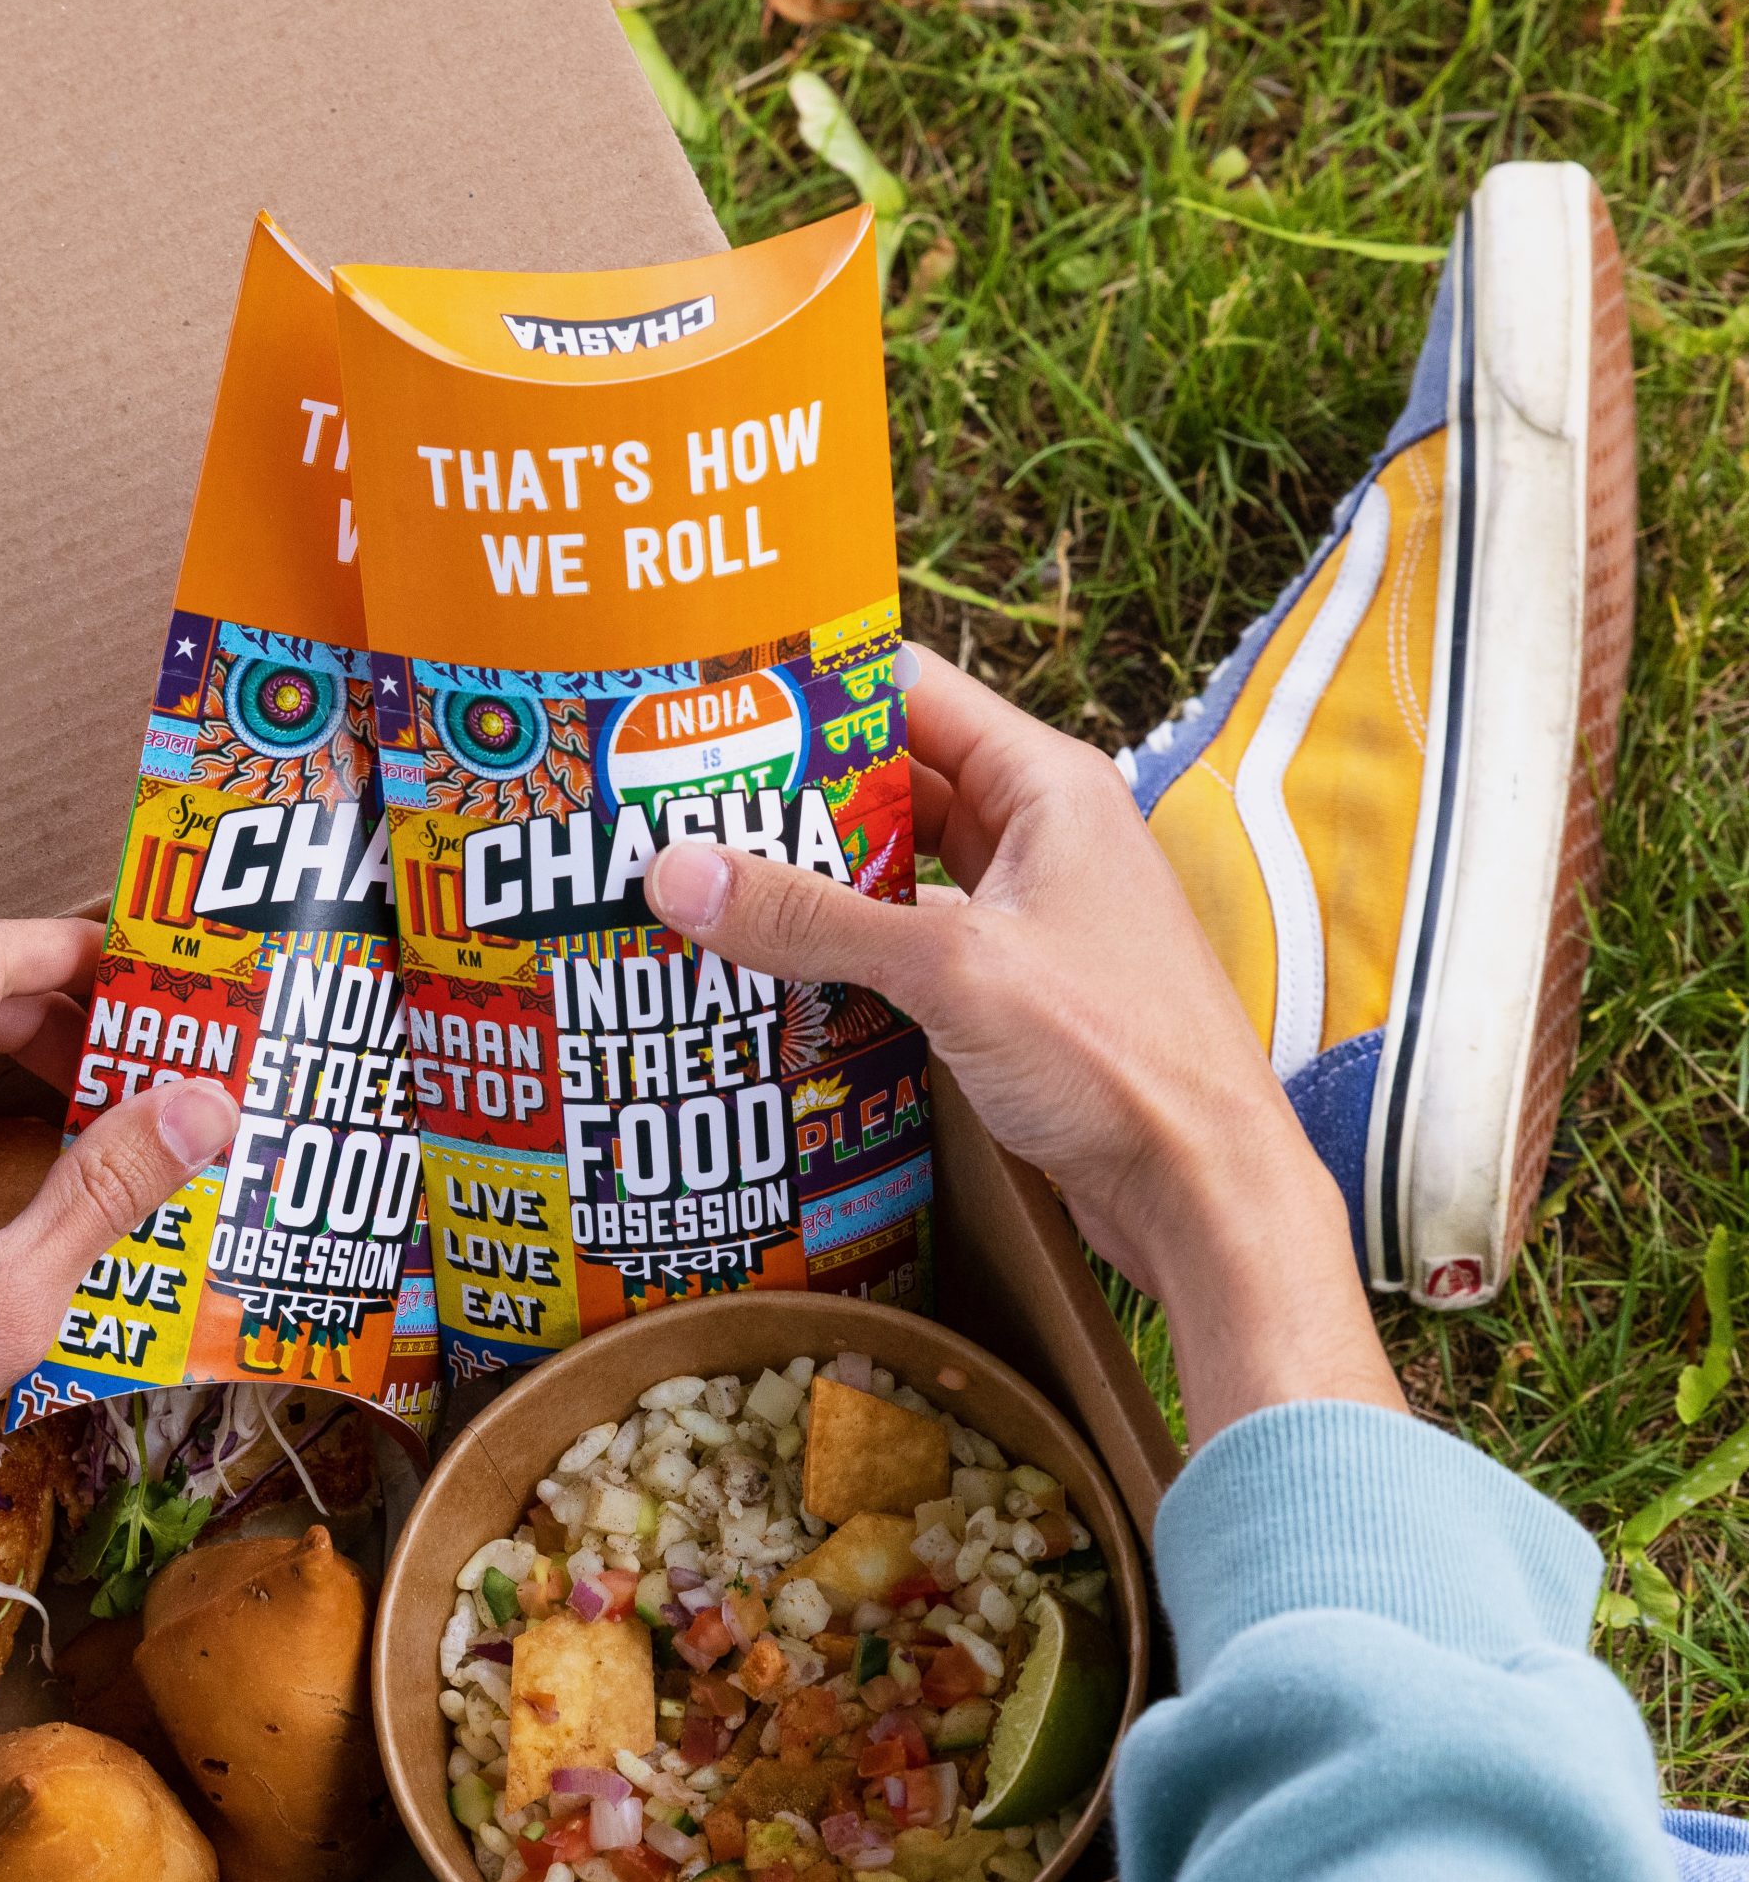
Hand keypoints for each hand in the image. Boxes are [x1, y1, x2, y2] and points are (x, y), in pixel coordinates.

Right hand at [644, 649, 1402, 1439]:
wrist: (1204, 1188)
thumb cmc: (1115, 1058)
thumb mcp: (950, 970)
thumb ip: (813, 920)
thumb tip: (678, 873)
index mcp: (1049, 786)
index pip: (912, 692)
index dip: (816, 694)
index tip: (719, 711)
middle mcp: (1045, 836)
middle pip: (896, 786)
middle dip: (797, 801)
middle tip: (684, 812)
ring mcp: (1033, 917)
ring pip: (901, 875)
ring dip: (820, 887)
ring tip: (711, 894)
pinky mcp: (1019, 993)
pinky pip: (915, 948)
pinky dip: (853, 957)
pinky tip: (780, 981)